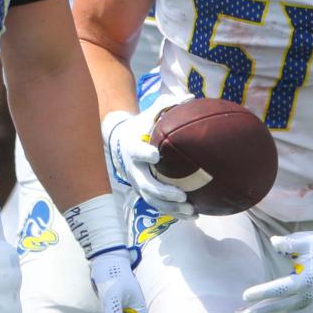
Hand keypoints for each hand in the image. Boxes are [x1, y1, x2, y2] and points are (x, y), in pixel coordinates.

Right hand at [103, 97, 195, 217]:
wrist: (120, 143)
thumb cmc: (140, 127)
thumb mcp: (147, 115)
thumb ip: (166, 105)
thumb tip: (189, 96)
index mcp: (133, 148)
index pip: (137, 153)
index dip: (145, 154)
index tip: (156, 156)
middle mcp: (134, 169)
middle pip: (146, 184)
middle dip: (163, 191)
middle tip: (181, 194)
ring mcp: (138, 183)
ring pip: (153, 200)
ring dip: (172, 208)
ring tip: (191, 210)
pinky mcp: (144, 193)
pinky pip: (158, 206)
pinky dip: (174, 213)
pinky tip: (193, 216)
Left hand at [229, 231, 312, 312]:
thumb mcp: (304, 241)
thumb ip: (289, 244)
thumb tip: (275, 242)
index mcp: (306, 280)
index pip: (282, 288)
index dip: (264, 292)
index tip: (246, 295)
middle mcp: (305, 295)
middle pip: (277, 307)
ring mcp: (302, 301)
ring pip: (277, 311)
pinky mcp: (299, 302)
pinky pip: (280, 309)